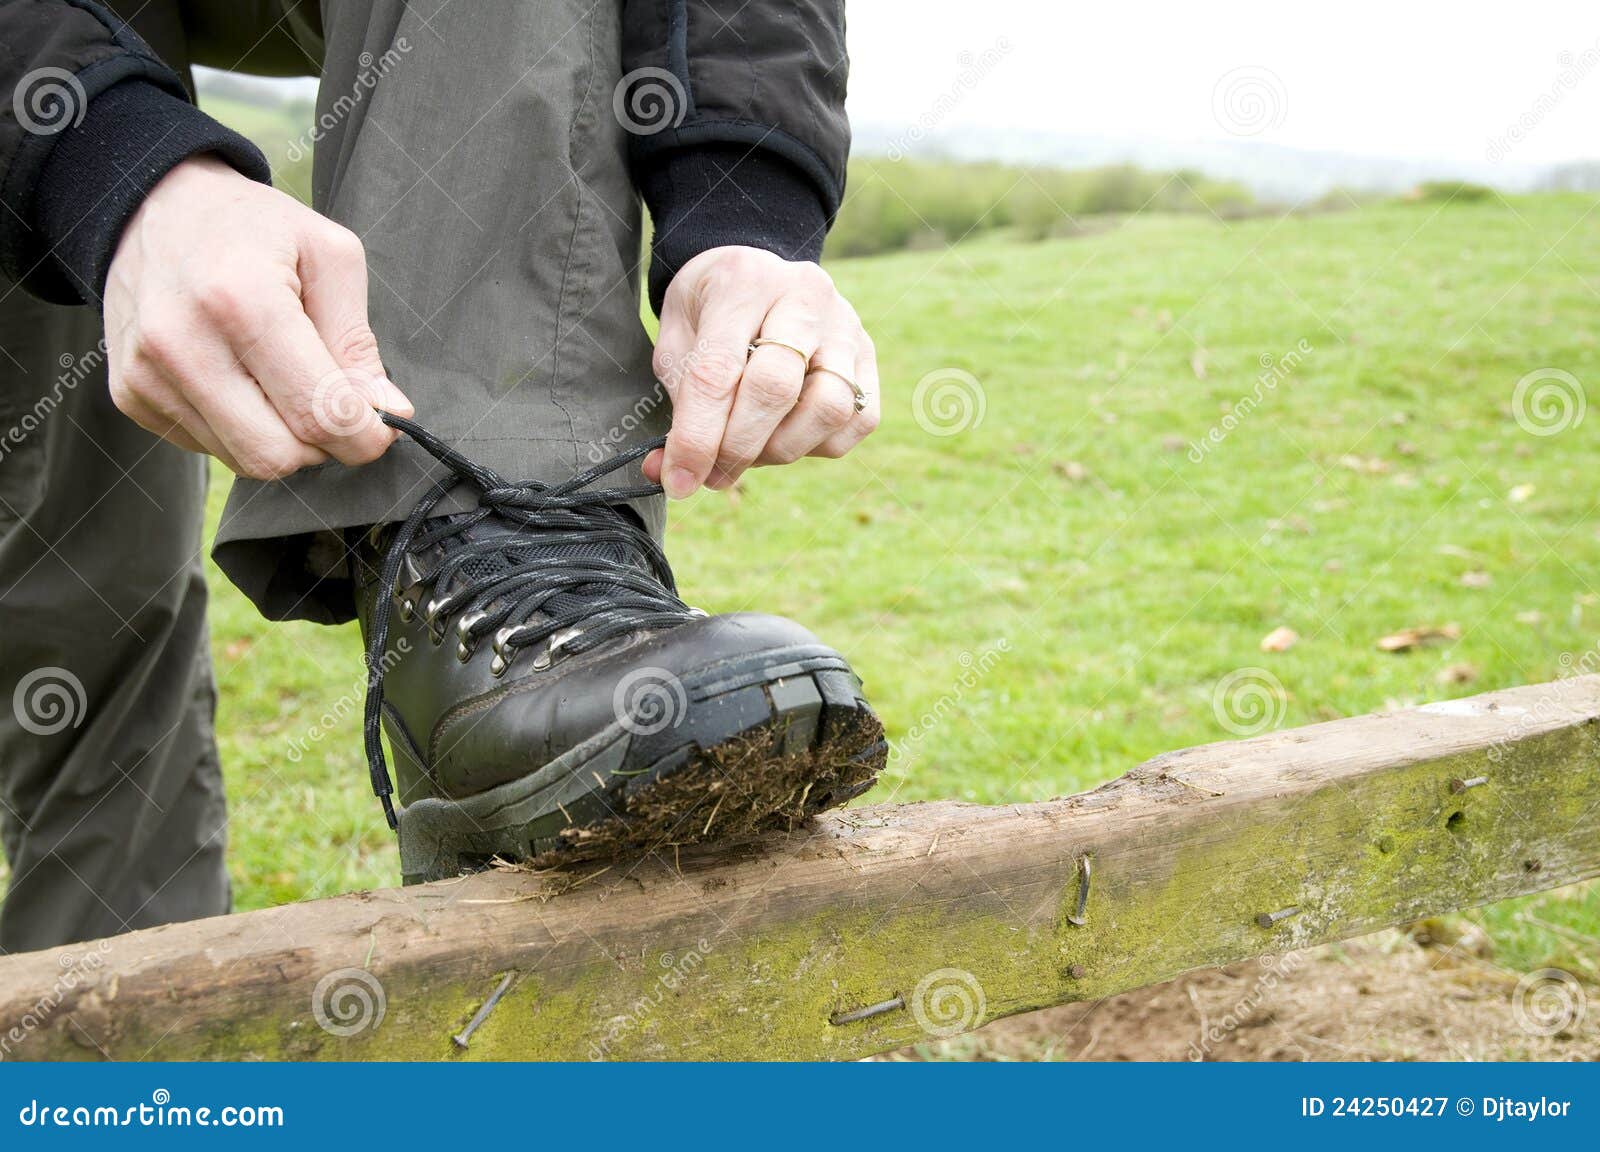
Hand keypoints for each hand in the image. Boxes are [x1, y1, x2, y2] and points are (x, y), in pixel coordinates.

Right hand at [104, 156, 412, 479]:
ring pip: (244, 460)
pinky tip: (243, 379)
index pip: (318, 413)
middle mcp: (182, 342)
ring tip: (285, 382)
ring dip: (283, 439)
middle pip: (278, 455)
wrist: (158, 205)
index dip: (364, 437)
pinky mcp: (130, 393)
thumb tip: (387, 411)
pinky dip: (242, 429)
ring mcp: (147, 373)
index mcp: (243, 300)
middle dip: (323, 446)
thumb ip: (359, 341)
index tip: (382, 428)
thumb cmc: (256, 229)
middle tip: (335, 408)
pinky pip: (210, 448)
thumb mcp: (329, 256)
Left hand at [644, 245, 879, 496]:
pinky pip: (857, 421)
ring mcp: (845, 325)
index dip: (697, 437)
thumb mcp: (678, 342)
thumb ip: (680, 404)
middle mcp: (805, 296)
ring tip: (751, 450)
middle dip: (739, 447)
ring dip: (782, 449)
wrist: (754, 276)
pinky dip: (818, 445)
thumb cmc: (710, 313)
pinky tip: (787, 434)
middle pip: (777, 388)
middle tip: (714, 474)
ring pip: (828, 409)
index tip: (679, 481)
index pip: (719, 371)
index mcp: (744, 283)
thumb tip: (675, 475)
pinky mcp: (868, 355)